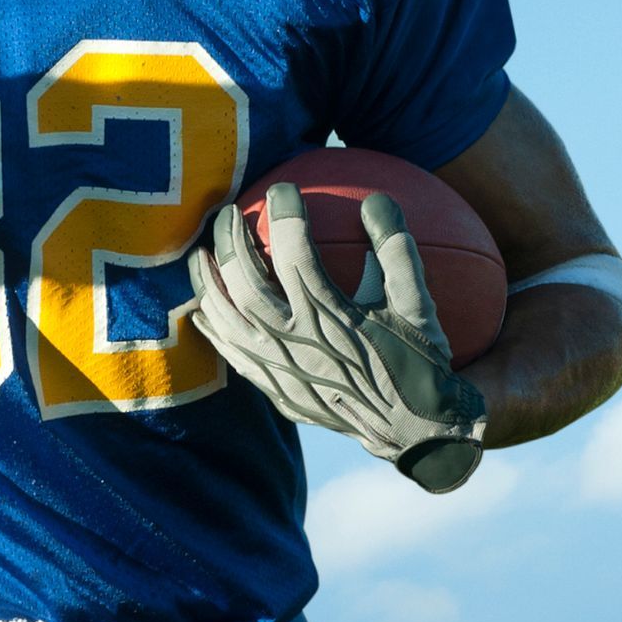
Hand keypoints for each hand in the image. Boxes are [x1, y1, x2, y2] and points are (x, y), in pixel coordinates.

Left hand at [188, 186, 486, 493]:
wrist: (416, 432)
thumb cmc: (420, 361)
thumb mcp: (420, 305)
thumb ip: (398, 251)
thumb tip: (379, 199)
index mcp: (334, 319)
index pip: (295, 255)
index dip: (285, 216)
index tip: (284, 188)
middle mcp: (298, 345)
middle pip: (245, 284)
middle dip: (231, 241)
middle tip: (229, 211)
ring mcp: (280, 372)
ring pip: (228, 319)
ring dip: (209, 282)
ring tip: (201, 253)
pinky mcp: (274, 391)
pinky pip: (231, 355)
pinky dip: (215, 326)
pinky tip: (206, 306)